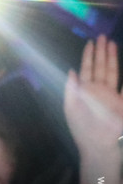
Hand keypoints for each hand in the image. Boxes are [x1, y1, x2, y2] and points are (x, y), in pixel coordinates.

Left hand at [64, 35, 122, 156]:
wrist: (99, 147)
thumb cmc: (82, 129)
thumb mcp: (71, 108)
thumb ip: (71, 89)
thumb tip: (71, 71)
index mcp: (86, 91)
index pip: (87, 69)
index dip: (88, 56)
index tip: (90, 42)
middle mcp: (100, 90)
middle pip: (101, 67)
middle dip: (101, 52)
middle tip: (103, 36)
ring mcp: (113, 96)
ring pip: (113, 72)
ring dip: (113, 59)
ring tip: (112, 44)